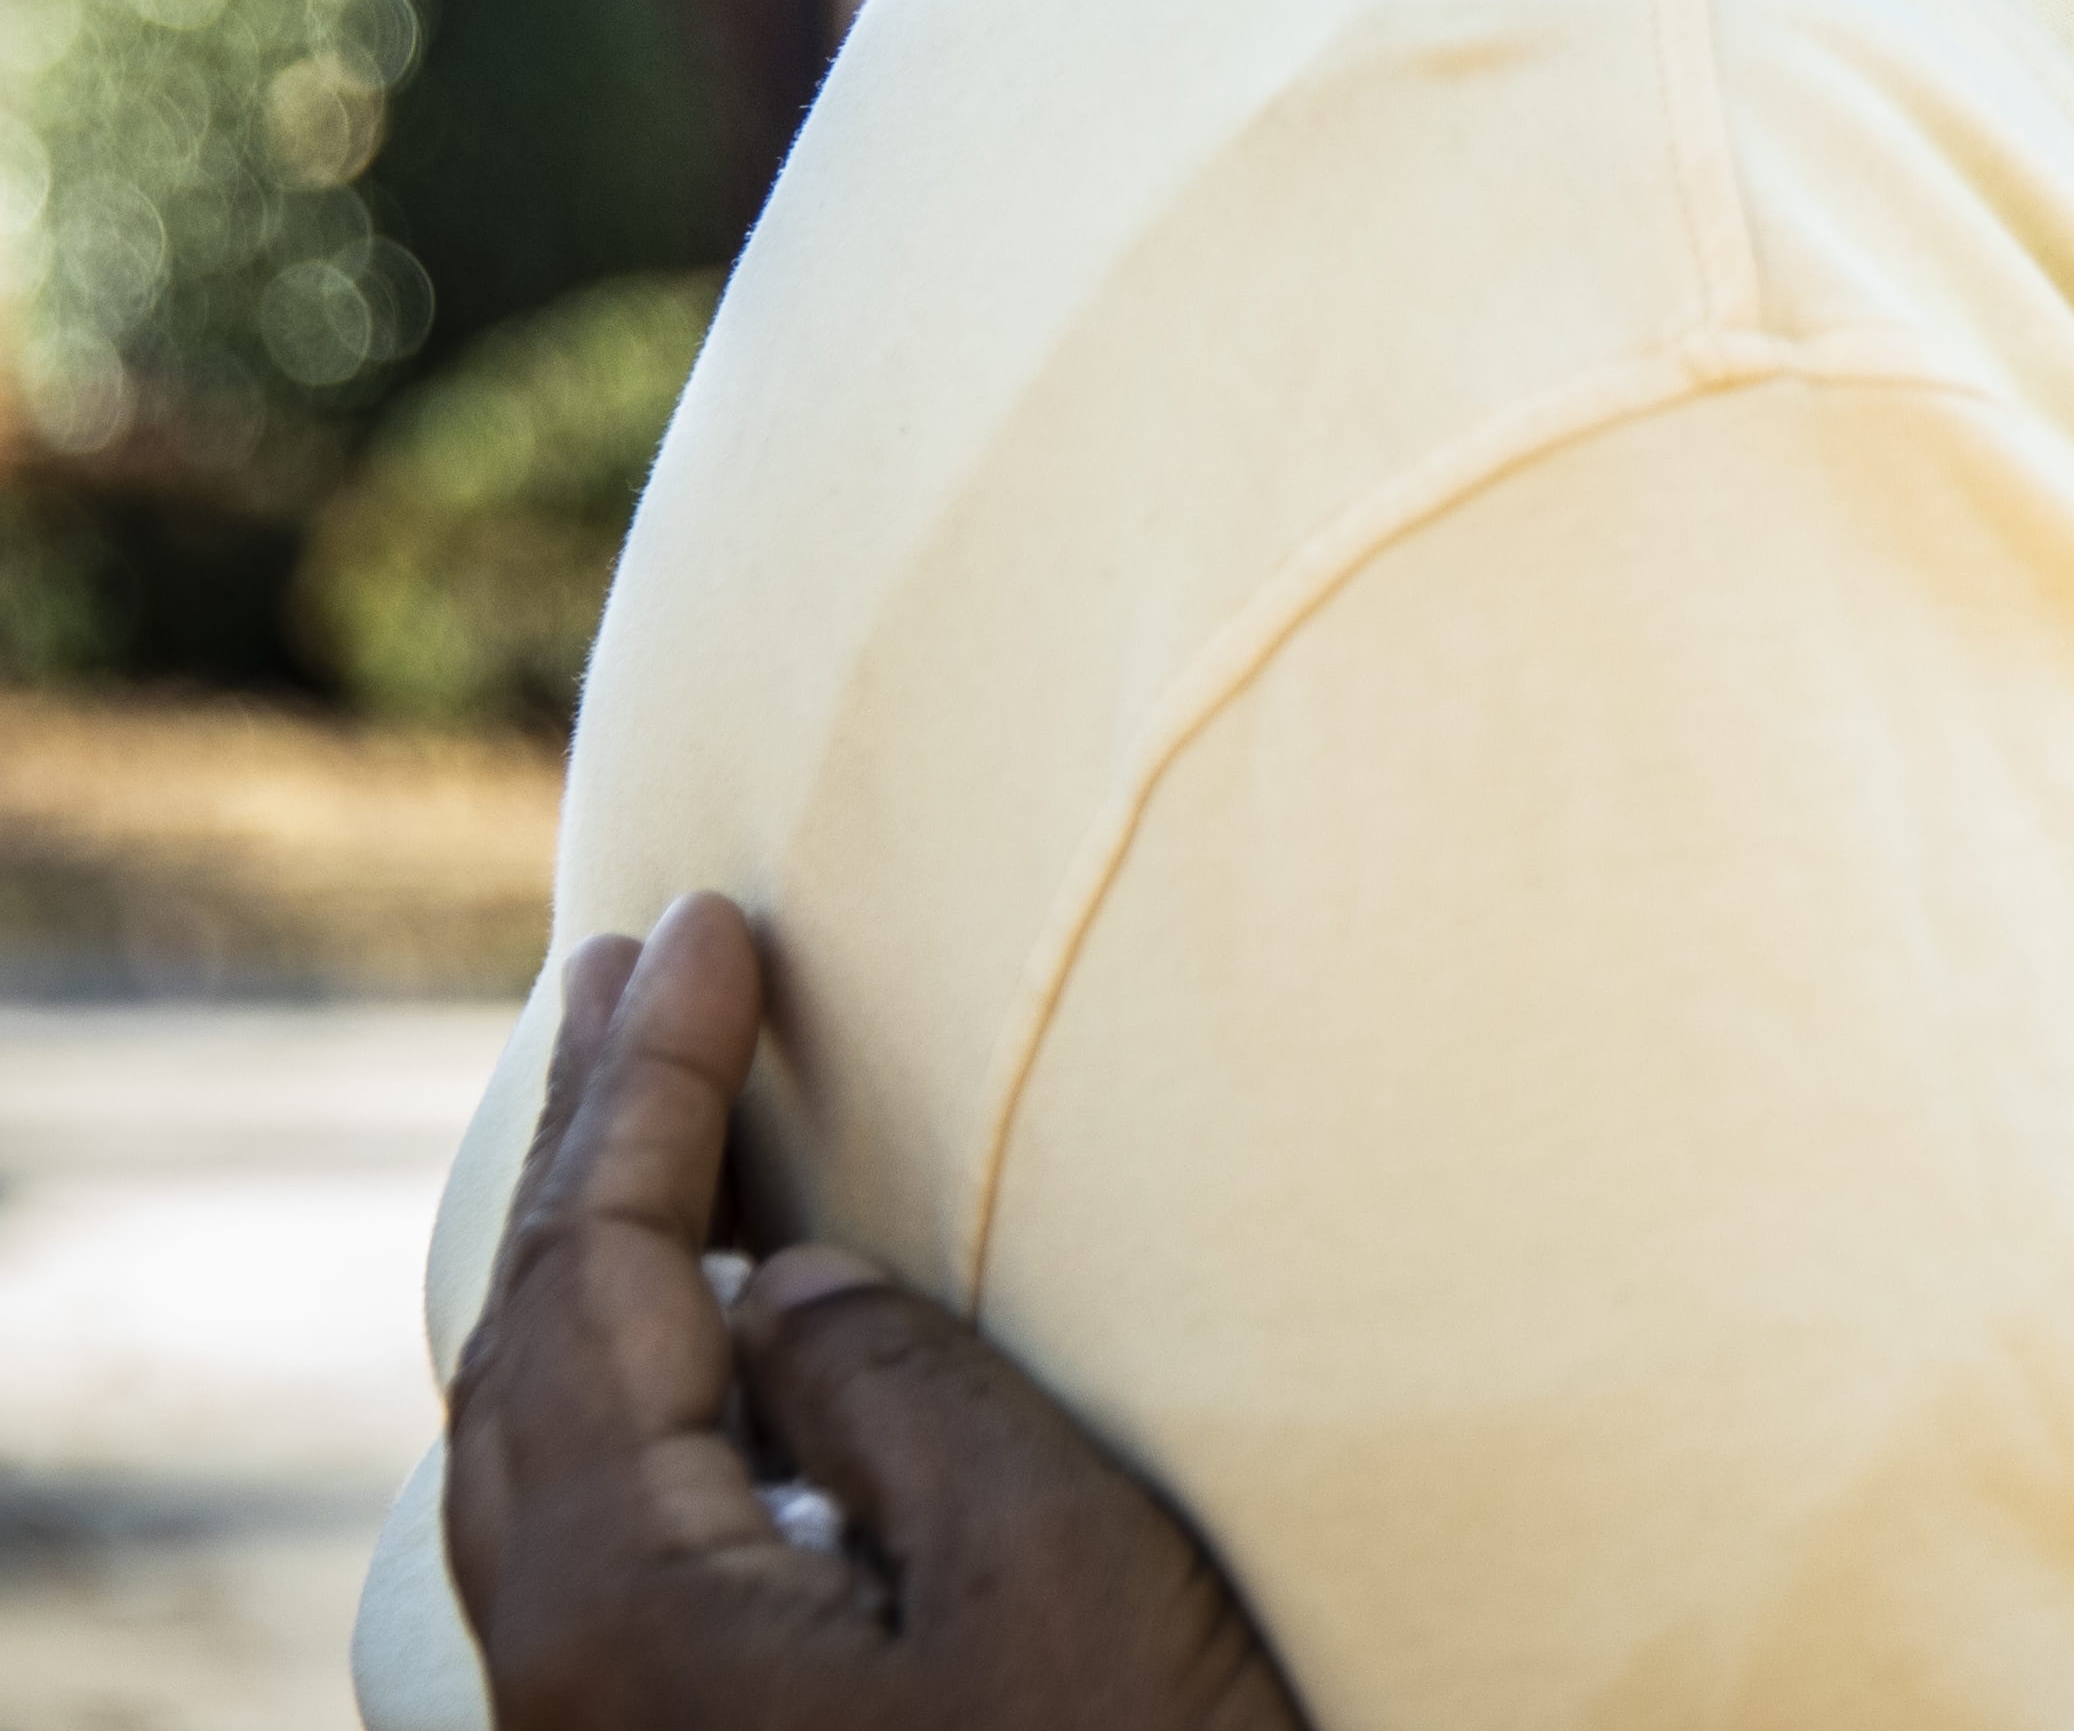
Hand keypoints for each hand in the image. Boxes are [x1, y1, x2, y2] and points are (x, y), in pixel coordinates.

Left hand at [444, 892, 1314, 1730]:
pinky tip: (675, 1340)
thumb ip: (889, 1389)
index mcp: (623, 1611)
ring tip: (632, 1111)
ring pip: (534, 1449)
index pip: (591, 1277)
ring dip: (585, 1258)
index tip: (703, 925)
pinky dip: (614, 1378)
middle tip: (631, 966)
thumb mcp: (1049, 1555)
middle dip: (581, 1145)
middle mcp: (561, 1685)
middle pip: (519, 1356)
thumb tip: (770, 1289)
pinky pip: (583, 1524)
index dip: (649, 1084)